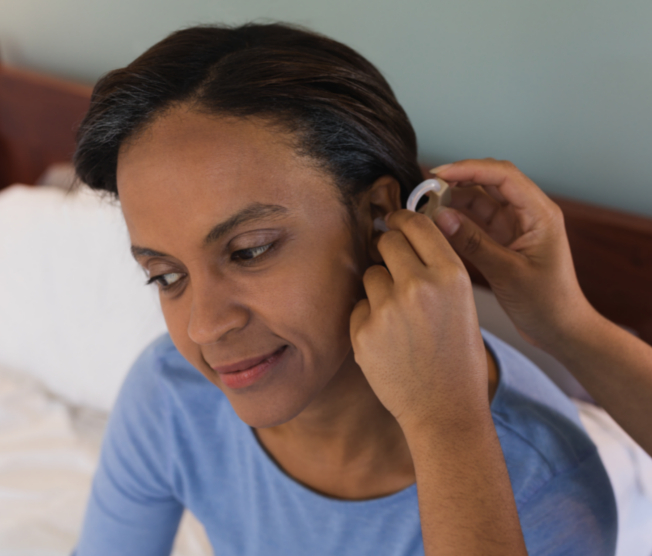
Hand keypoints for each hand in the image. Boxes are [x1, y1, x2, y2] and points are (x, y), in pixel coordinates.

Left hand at [349, 210, 488, 434]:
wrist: (445, 410)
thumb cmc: (457, 358)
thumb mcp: (463, 303)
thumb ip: (436, 267)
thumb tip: (403, 234)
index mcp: (451, 275)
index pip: (416, 223)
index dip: (402, 219)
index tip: (395, 222)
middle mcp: (419, 285)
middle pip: (387, 241)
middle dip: (387, 248)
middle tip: (392, 264)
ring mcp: (388, 309)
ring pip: (370, 274)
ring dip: (379, 286)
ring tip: (398, 316)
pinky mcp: (363, 331)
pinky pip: (359, 306)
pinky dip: (368, 317)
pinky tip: (387, 339)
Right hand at [431, 158, 593, 351]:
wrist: (560, 330)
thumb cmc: (546, 303)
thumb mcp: (507, 272)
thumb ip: (473, 243)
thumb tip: (440, 217)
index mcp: (540, 213)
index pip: (502, 175)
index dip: (469, 169)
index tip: (439, 174)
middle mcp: (528, 214)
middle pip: (490, 182)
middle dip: (458, 181)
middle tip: (426, 188)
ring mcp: (515, 227)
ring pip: (481, 201)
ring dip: (455, 200)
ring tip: (426, 206)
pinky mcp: (504, 241)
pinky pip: (477, 221)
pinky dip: (458, 220)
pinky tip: (438, 224)